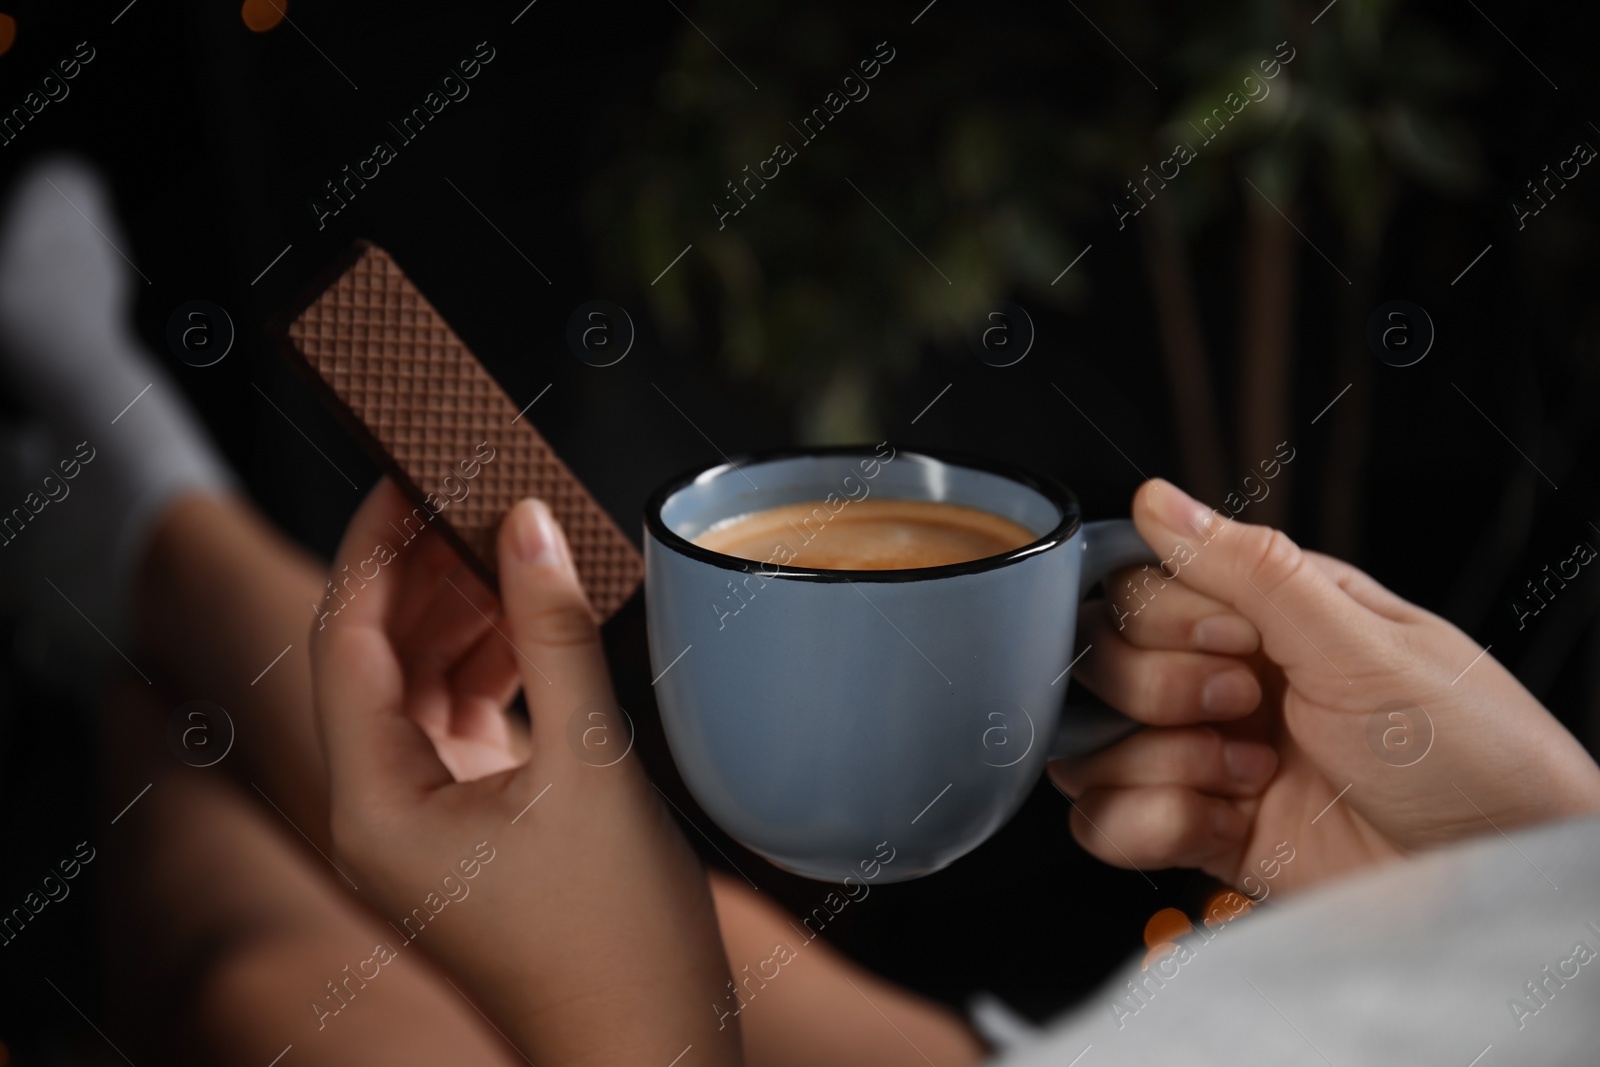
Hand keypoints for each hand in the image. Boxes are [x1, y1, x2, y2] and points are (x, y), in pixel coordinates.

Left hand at [311, 480, 738, 1065]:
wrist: (652, 1055)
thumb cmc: (616, 944)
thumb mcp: (590, 768)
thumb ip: (555, 636)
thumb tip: (528, 525)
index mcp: (373, 806)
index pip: (345, 641)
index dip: (371, 546)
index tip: (406, 467)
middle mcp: (380, 813)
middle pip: (379, 655)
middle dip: (423, 569)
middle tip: (475, 489)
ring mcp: (426, 821)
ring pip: (423, 683)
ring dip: (464, 611)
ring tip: (515, 539)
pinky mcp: (474, 826)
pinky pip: (465, 718)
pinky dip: (497, 662)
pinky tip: (537, 616)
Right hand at [1050, 478, 1599, 898]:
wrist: (1498, 872)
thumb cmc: (1467, 748)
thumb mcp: (1361, 643)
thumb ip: (1250, 569)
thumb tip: (1157, 499)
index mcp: (1263, 616)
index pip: (1137, 589)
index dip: (1164, 620)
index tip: (1234, 643)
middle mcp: (1223, 680)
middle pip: (1102, 664)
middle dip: (1160, 692)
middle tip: (1244, 708)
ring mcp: (1207, 759)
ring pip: (1091, 745)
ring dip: (1158, 762)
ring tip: (1245, 775)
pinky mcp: (1201, 832)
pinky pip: (1105, 822)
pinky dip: (1146, 823)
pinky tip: (1219, 819)